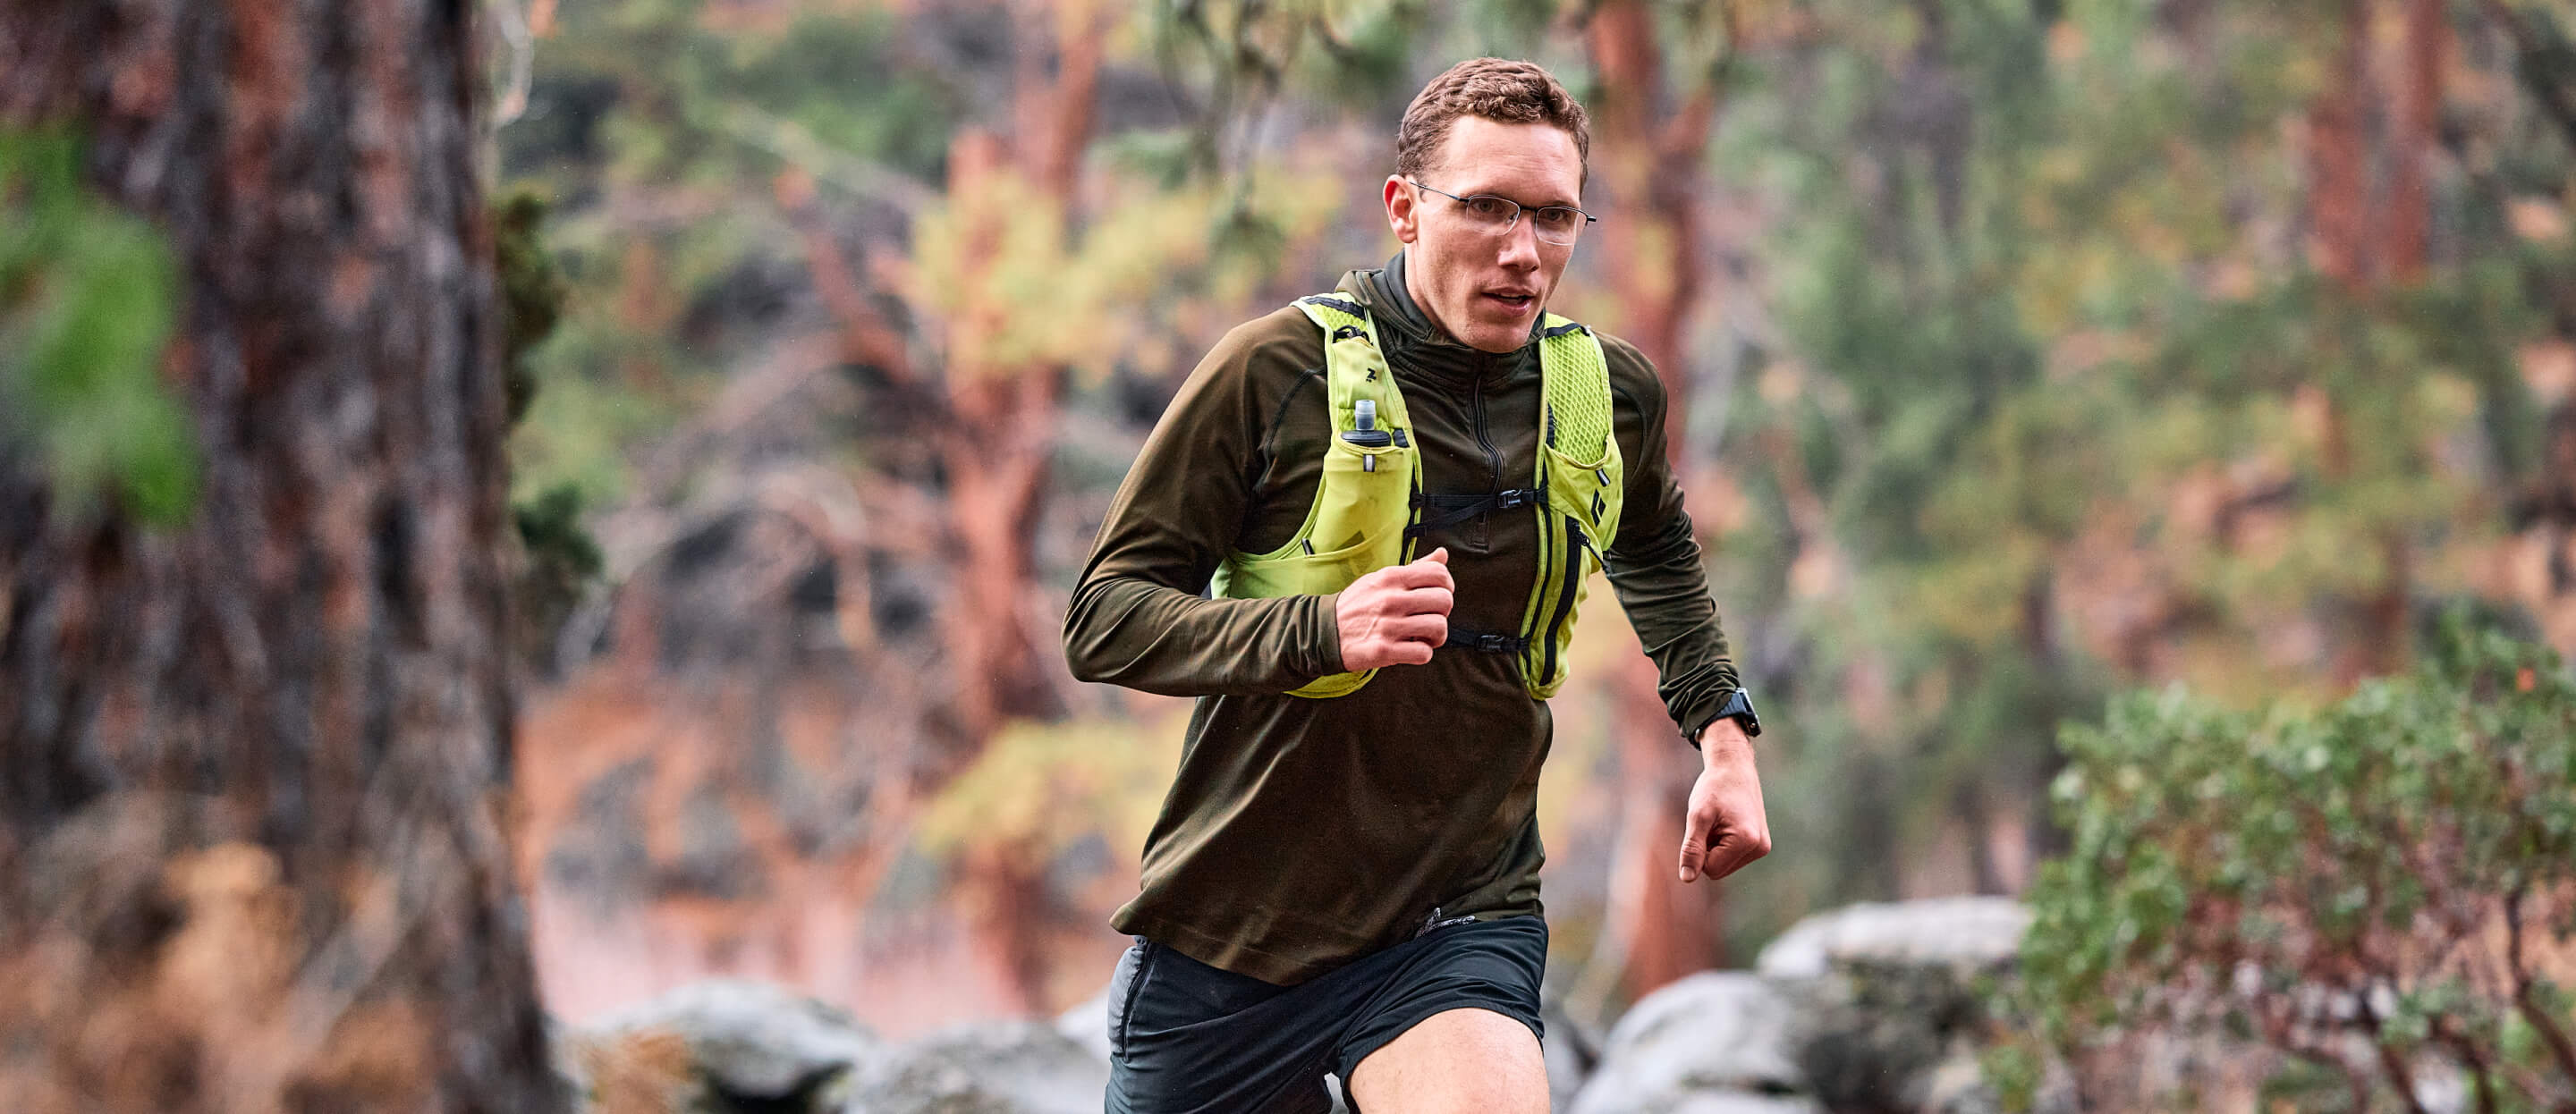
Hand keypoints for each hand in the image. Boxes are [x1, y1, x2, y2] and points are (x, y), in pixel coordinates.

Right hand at [1333, 547, 1452, 670]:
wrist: (1324, 630)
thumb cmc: (1357, 604)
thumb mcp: (1381, 579)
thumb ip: (1415, 568)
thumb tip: (1442, 555)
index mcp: (1391, 578)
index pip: (1438, 574)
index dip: (1447, 586)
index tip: (1439, 595)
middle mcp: (1390, 599)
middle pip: (1444, 601)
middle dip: (1443, 612)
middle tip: (1431, 617)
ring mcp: (1387, 626)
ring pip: (1438, 627)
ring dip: (1437, 636)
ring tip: (1424, 636)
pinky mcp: (1384, 651)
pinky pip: (1423, 653)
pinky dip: (1423, 653)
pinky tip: (1412, 648)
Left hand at [1679, 719, 1770, 882]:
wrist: (1734, 767)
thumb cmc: (1714, 788)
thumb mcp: (1697, 816)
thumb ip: (1692, 848)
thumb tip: (1687, 879)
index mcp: (1747, 841)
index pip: (1710, 870)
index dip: (1698, 850)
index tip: (1704, 826)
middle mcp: (1760, 848)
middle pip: (1718, 870)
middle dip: (1707, 850)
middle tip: (1711, 823)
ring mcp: (1762, 847)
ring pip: (1724, 865)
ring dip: (1714, 847)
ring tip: (1719, 822)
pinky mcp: (1760, 844)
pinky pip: (1732, 856)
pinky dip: (1723, 844)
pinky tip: (1727, 823)